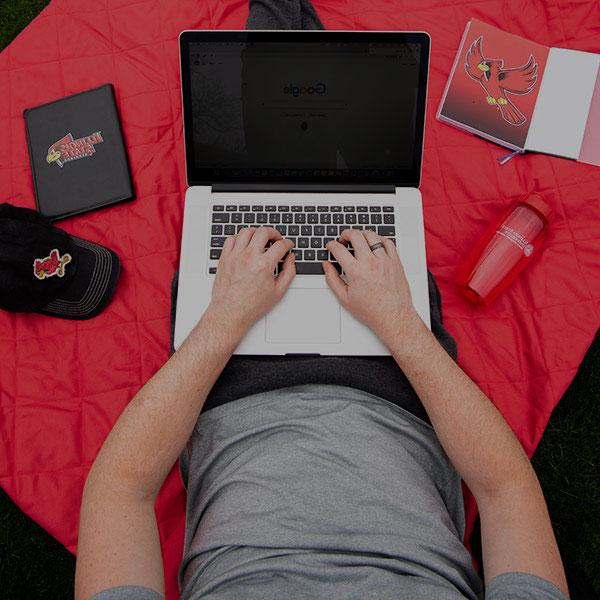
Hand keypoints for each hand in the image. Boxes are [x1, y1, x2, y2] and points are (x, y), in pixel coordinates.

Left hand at [204, 227, 294, 338]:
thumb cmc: (251, 306)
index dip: (288, 243)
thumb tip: (290, 259)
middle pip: (263, 232)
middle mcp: (248, 257)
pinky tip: (245, 243)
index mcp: (264, 265)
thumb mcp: (278, 292)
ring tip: (261, 238)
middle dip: (274, 233)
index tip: (288, 245)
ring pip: (246, 231)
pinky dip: (239, 238)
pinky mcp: (224, 258)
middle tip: (276, 238)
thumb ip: (289, 272)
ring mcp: (235, 256)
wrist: (230, 313)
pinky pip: (231, 239)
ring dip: (256, 232)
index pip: (280, 245)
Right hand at [323, 229, 422, 347]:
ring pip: (372, 236)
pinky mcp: (396, 262)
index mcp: (356, 271)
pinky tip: (375, 243)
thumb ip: (332, 279)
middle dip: (345, 233)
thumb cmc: (372, 311)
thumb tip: (327, 266)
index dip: (331, 245)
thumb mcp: (345, 298)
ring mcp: (385, 261)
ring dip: (362, 234)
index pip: (339, 249)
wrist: (393, 317)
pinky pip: (388, 242)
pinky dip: (379, 239)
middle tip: (343, 238)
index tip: (331, 246)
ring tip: (358, 238)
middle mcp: (371, 263)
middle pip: (356, 235)